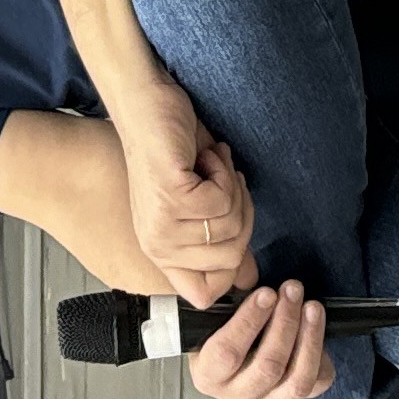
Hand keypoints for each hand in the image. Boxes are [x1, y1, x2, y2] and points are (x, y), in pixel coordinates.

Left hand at [121, 89, 255, 307]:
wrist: (147, 103)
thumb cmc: (175, 148)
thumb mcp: (202, 203)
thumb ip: (223, 241)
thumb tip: (251, 278)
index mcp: (163, 252)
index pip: (204, 295)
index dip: (232, 266)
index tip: (234, 221)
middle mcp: (158, 246)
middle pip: (231, 259)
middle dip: (241, 213)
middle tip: (221, 180)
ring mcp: (161, 225)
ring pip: (231, 227)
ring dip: (230, 186)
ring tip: (208, 164)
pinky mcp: (170, 198)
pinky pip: (222, 200)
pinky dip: (223, 171)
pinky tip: (203, 156)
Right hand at [186, 282, 335, 398]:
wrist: (231, 354)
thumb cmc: (219, 328)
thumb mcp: (213, 315)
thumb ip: (226, 303)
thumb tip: (248, 279)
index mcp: (208, 374)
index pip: (227, 353)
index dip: (249, 321)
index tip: (267, 292)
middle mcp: (236, 394)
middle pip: (268, 367)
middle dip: (285, 324)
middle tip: (293, 289)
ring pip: (297, 381)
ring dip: (309, 339)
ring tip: (313, 306)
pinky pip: (316, 384)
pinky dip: (322, 356)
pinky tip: (318, 328)